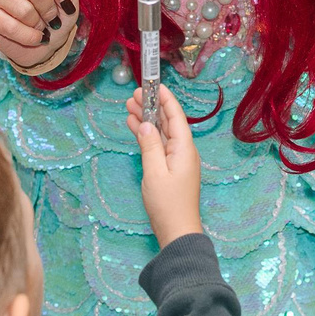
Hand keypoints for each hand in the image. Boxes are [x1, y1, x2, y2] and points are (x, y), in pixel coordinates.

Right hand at [0, 0, 79, 72]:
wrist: (44, 37)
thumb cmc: (56, 6)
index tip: (66, 1)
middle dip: (50, 9)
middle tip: (52, 17)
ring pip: (24, 10)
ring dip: (39, 24)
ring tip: (41, 24)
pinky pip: (10, 26)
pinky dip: (28, 36)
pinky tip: (33, 36)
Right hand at [126, 84, 203, 244]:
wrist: (177, 231)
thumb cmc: (167, 203)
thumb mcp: (154, 172)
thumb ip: (150, 146)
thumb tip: (146, 124)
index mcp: (184, 148)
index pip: (176, 116)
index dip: (165, 98)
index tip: (153, 84)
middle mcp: (183, 150)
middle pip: (168, 122)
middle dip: (152, 106)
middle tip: (133, 94)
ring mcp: (177, 159)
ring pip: (162, 133)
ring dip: (147, 119)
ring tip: (129, 106)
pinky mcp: (170, 168)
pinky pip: (159, 145)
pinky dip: (147, 135)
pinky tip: (135, 127)